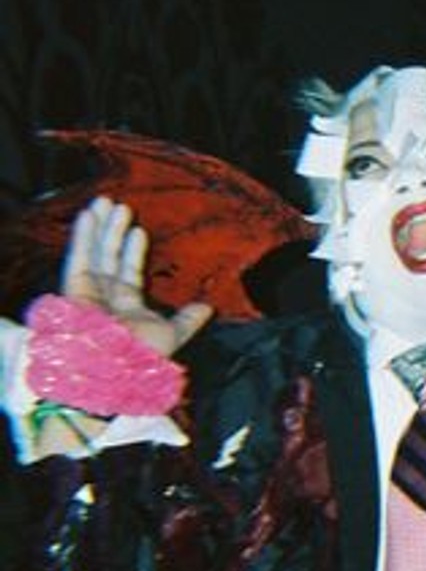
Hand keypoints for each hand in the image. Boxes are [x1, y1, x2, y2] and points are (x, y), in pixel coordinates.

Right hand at [60, 198, 211, 356]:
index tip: (138, 230)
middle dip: (113, 232)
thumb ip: (186, 320)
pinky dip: (83, 236)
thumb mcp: (171, 335)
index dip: (133, 251)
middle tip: (120, 206)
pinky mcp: (73, 289)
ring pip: (93, 253)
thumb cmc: (141, 358)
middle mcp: (104, 298)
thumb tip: (207, 307)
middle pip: (108, 258)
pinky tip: (90, 215)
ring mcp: (87, 293)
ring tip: (106, 202)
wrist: (114, 369)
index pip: (128, 272)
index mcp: (126, 307)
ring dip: (99, 227)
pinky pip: (78, 257)